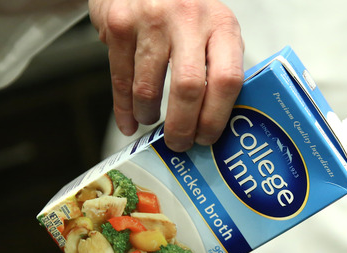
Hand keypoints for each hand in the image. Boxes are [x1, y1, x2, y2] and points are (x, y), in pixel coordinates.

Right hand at [88, 0, 243, 151]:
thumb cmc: (186, 10)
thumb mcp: (214, 27)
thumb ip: (220, 65)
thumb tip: (218, 121)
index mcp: (221, 25)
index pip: (227, 79)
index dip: (216, 116)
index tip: (208, 137)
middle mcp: (188, 20)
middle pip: (188, 88)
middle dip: (182, 126)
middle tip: (179, 144)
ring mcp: (151, 21)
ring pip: (148, 87)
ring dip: (149, 115)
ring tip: (152, 122)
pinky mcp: (119, 25)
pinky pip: (120, 79)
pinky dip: (123, 108)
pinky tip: (129, 120)